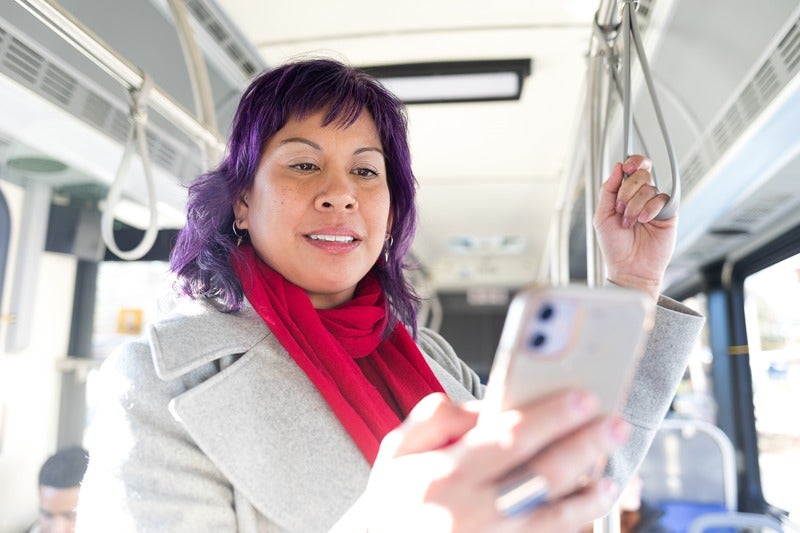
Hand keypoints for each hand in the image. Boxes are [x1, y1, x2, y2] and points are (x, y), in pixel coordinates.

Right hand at [352, 392, 628, 532]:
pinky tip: (584, 508)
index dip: (551, 416)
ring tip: (611, 474)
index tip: (583, 397)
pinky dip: (569, 525)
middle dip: (584, 446)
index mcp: (442, 474)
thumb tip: (485, 407)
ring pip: (552, 518)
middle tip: (613, 424)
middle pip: (541, 474)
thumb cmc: (389, 501)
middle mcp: (468, 512)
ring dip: (587, 495)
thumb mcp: (395, 449)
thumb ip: (438, 417)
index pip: (508, 437)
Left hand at [594, 155, 676, 301]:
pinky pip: (662, 199)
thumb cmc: (615, 246)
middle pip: (640, 174)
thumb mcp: (602, 216)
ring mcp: (654, 204)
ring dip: (635, 205)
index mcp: (624, 195)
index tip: (626, 167)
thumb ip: (607, 190)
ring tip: (630, 222)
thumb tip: (617, 167)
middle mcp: (641, 197)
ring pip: (649, 187)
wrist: (629, 267)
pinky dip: (649, 209)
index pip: (633, 168)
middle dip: (627, 190)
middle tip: (621, 208)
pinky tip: (644, 221)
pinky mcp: (668, 213)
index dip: (633, 162)